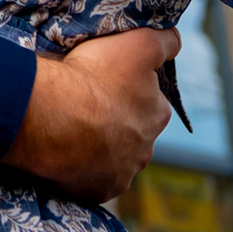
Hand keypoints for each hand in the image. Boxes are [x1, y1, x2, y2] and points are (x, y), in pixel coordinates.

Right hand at [2, 25, 180, 202]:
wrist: (56, 117)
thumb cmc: (96, 76)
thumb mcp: (139, 43)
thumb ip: (165, 42)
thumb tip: (176, 41)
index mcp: (157, 115)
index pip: (151, 100)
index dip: (130, 88)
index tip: (107, 80)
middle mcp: (145, 150)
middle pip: (134, 132)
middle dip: (118, 121)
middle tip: (89, 104)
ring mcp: (121, 174)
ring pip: (115, 158)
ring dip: (102, 146)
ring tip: (75, 128)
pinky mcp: (97, 190)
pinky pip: (92, 178)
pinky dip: (83, 168)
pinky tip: (69, 151)